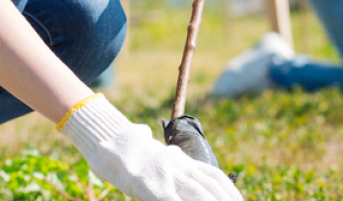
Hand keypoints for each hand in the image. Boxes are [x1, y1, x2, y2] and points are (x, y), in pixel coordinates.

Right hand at [59, 95, 240, 200]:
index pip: (213, 176)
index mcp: (182, 161)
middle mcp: (178, 167)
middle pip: (209, 187)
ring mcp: (167, 177)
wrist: (113, 147)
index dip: (229, 190)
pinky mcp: (154, 187)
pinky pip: (174, 200)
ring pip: (197, 194)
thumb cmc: (135, 158)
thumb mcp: (162, 160)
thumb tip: (200, 180)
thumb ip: (180, 170)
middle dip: (225, 200)